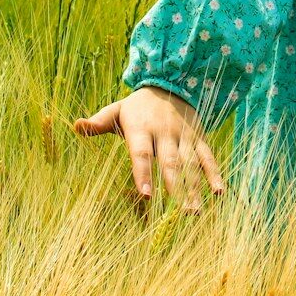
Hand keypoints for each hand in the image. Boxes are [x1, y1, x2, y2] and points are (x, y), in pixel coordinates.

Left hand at [72, 86, 224, 210]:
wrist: (169, 83)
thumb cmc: (137, 107)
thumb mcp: (116, 110)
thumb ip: (98, 122)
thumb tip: (75, 126)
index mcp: (141, 128)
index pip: (141, 153)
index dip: (143, 173)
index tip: (145, 196)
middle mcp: (164, 132)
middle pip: (170, 162)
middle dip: (175, 187)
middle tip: (180, 213)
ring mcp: (183, 135)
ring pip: (190, 163)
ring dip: (194, 187)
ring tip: (195, 211)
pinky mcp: (198, 137)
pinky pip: (207, 156)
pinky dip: (214, 173)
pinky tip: (219, 192)